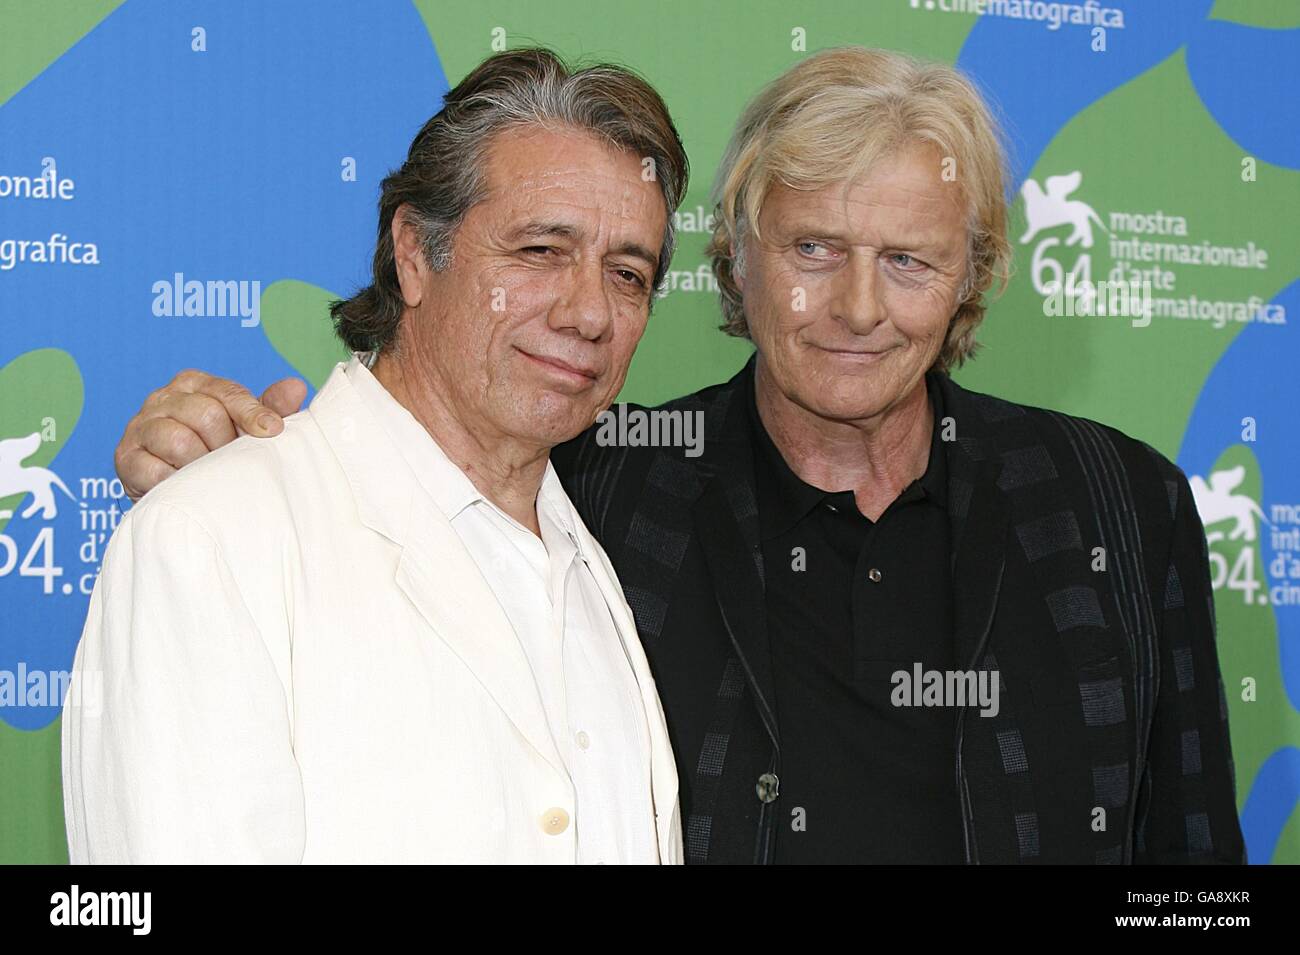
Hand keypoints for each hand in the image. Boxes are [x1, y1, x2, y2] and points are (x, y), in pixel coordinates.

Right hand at [115, 370, 306, 500]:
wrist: (180, 491)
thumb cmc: (218, 452)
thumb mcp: (246, 428)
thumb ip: (270, 408)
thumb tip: (296, 387)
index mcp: (195, 384)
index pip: (227, 392)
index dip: (252, 413)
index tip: (274, 432)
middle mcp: (163, 398)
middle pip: (204, 414)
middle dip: (225, 444)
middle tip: (233, 463)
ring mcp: (140, 426)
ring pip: (178, 440)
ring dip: (202, 464)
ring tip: (211, 476)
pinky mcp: (126, 457)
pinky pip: (153, 469)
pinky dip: (176, 481)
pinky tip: (188, 487)